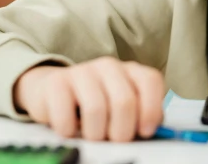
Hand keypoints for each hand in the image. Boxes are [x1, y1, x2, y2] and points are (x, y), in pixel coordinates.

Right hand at [13, 57, 164, 141]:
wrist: (55, 91)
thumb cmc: (97, 104)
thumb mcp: (122, 107)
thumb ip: (141, 114)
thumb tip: (153, 131)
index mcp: (131, 71)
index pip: (150, 81)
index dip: (151, 109)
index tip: (145, 132)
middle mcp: (108, 66)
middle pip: (124, 101)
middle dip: (122, 131)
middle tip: (115, 140)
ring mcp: (82, 71)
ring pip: (96, 109)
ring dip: (95, 133)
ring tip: (92, 136)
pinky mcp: (57, 83)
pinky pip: (66, 114)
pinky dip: (69, 131)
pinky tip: (70, 130)